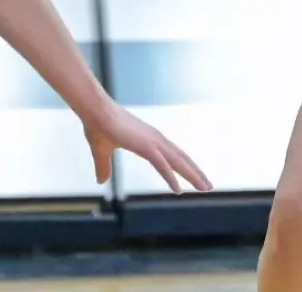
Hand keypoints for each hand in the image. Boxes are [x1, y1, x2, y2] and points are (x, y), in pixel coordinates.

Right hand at [82, 103, 211, 193]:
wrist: (94, 111)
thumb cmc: (97, 126)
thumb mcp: (101, 152)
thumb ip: (103, 167)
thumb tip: (101, 181)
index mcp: (147, 139)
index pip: (171, 155)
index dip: (182, 166)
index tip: (193, 176)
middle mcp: (154, 139)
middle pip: (180, 158)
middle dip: (194, 172)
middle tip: (208, 186)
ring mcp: (152, 141)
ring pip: (177, 162)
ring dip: (192, 175)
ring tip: (205, 188)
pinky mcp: (146, 145)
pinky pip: (162, 165)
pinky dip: (171, 177)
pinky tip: (179, 190)